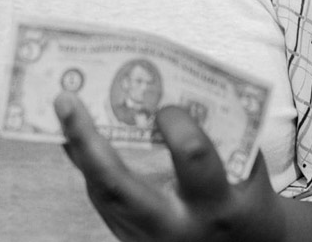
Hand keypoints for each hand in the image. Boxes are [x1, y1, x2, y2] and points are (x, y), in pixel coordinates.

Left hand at [55, 92, 287, 241]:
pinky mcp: (130, 239)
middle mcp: (175, 227)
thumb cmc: (247, 198)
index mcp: (215, 204)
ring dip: (78, 147)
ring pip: (100, 192)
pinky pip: (102, 199)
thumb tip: (168, 85)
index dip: (177, 123)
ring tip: (63, 107)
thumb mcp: (247, 167)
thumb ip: (216, 131)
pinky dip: (89, 163)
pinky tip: (78, 135)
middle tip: (65, 99)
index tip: (167, 105)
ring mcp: (146, 239)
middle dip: (87, 141)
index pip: (192, 157)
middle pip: (118, 186)